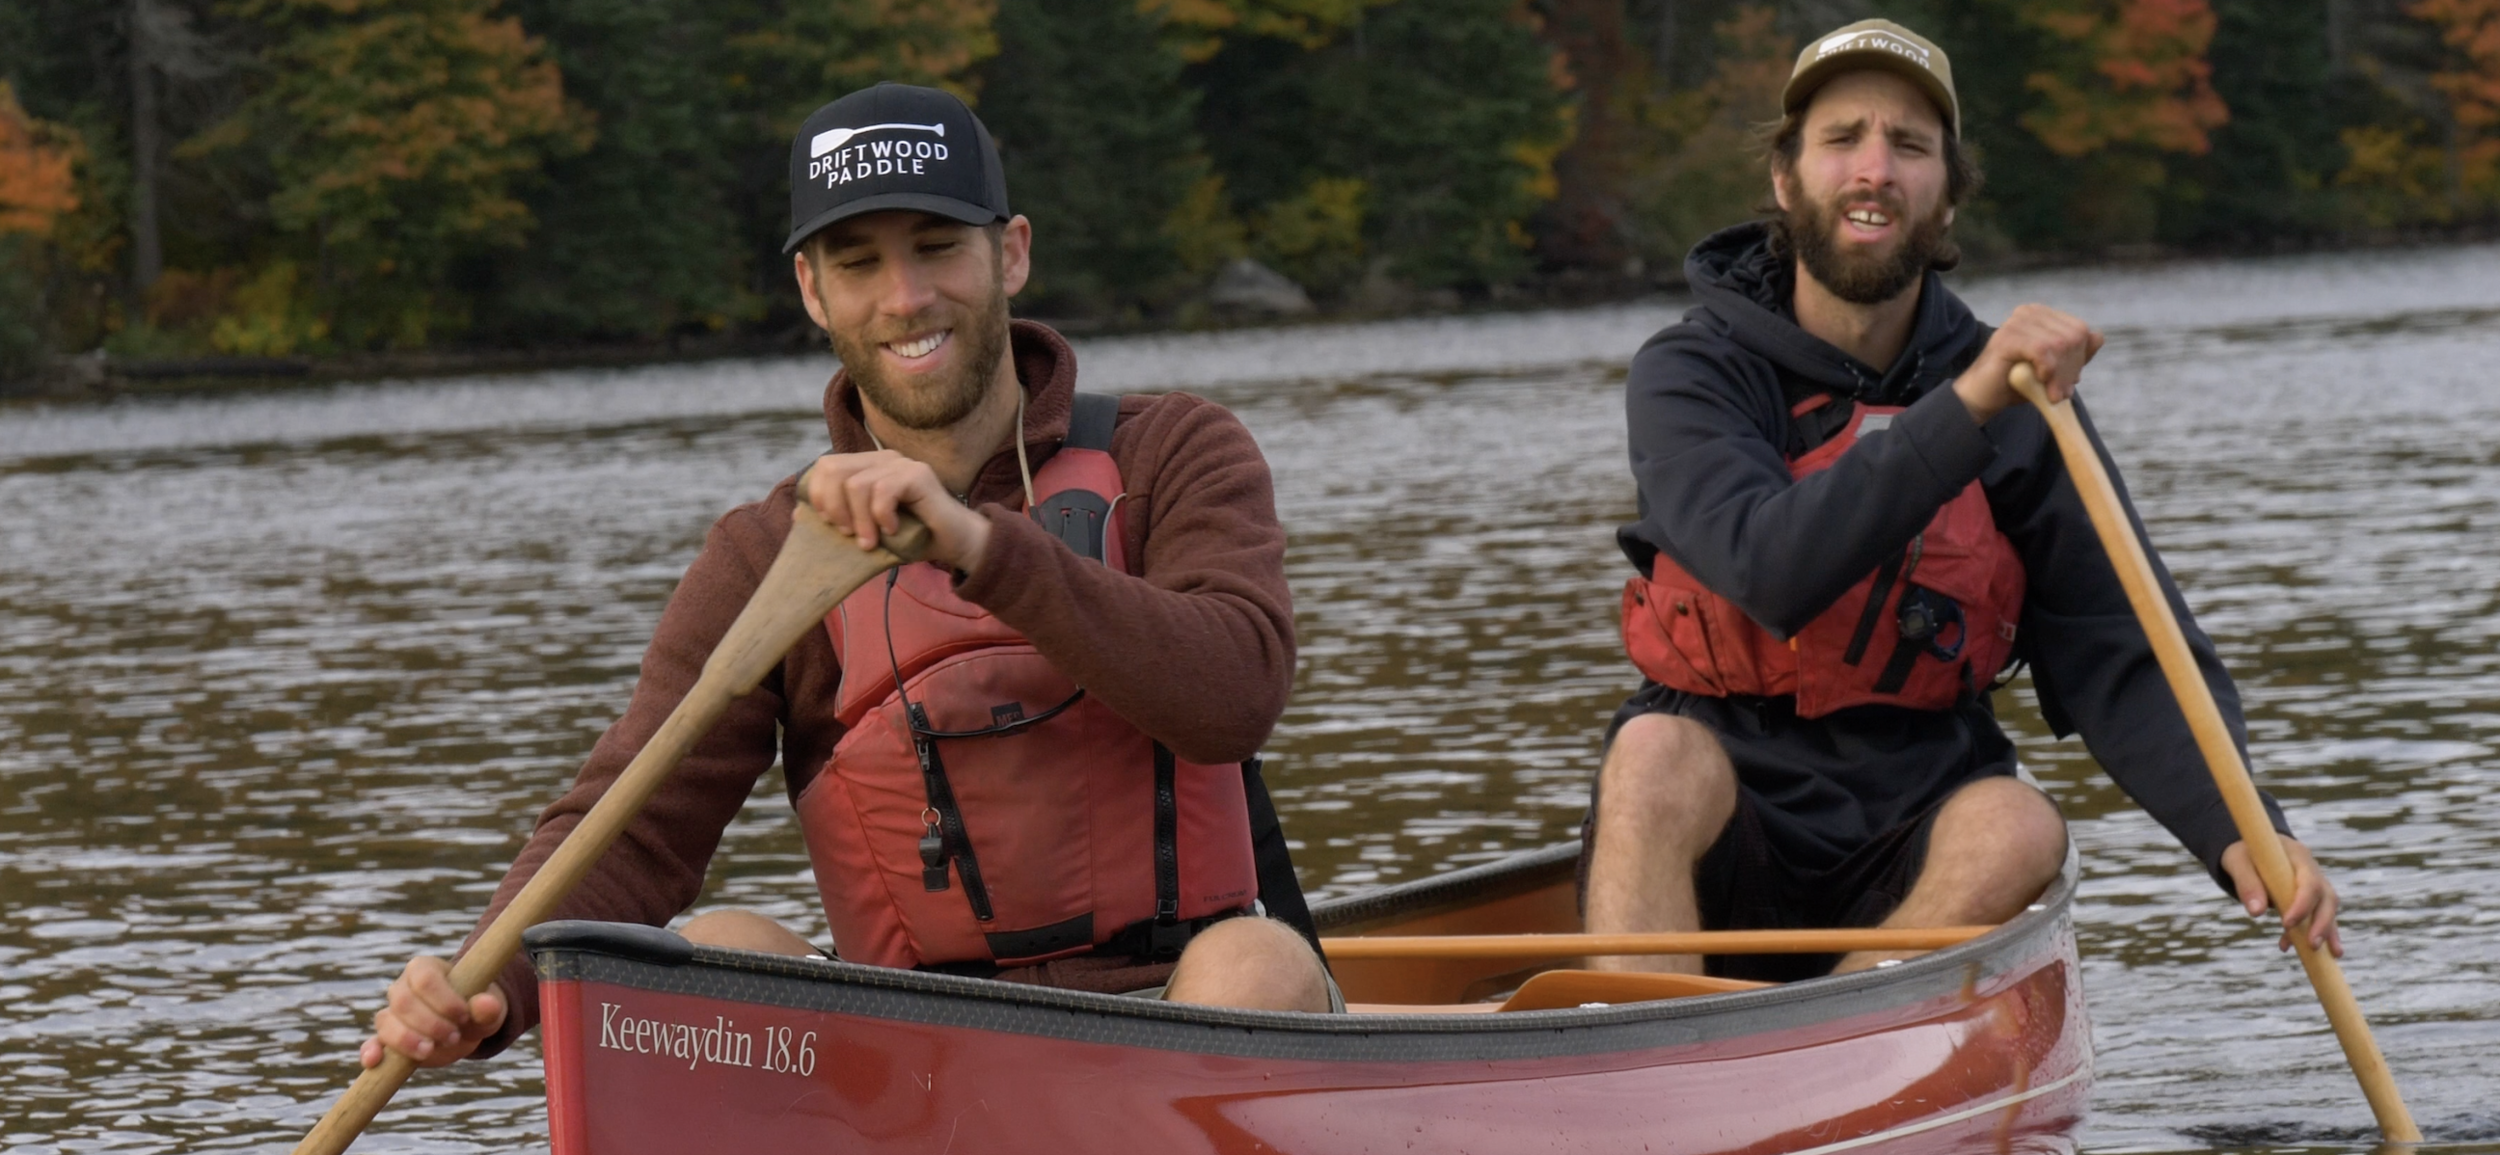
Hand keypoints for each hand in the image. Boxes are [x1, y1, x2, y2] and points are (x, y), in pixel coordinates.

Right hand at [359, 956, 506, 1068]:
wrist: (466, 1027)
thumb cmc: (477, 1010)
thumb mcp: (488, 1009)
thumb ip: (489, 1007)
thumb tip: (487, 1004)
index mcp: (426, 969)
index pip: (425, 979)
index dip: (443, 1000)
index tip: (463, 1016)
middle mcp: (402, 987)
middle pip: (404, 1002)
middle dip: (430, 1023)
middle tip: (453, 1037)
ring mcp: (391, 1012)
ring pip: (386, 1022)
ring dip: (408, 1040)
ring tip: (431, 1050)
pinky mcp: (386, 1038)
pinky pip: (372, 1042)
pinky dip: (371, 1051)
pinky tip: (374, 1061)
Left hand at [799, 449, 992, 572]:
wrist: (955, 545)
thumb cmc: (910, 538)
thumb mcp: (866, 530)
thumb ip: (837, 520)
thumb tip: (796, 515)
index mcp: (866, 467)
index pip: (825, 466)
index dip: (819, 496)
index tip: (832, 525)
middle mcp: (881, 459)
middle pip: (832, 469)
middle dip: (833, 507)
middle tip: (848, 534)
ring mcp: (901, 463)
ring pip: (856, 484)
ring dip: (859, 521)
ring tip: (871, 541)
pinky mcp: (918, 474)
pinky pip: (882, 491)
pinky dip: (881, 516)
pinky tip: (892, 529)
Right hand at [1953, 303, 2104, 423]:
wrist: (1983, 397)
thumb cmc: (2017, 382)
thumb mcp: (2054, 368)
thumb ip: (2076, 354)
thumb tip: (2098, 337)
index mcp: (2041, 315)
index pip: (2080, 330)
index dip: (2080, 359)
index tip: (2068, 383)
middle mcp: (2029, 313)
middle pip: (2073, 336)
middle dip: (2070, 369)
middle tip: (2059, 393)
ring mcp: (2017, 323)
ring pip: (2060, 344)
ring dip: (2059, 375)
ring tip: (2051, 393)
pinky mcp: (2007, 338)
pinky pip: (2042, 350)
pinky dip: (2047, 370)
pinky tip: (2039, 381)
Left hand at [2219, 838, 2342, 957]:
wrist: (2253, 846)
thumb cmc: (2245, 853)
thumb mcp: (2238, 862)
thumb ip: (2246, 884)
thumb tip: (2256, 913)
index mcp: (2298, 856)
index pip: (2309, 882)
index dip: (2302, 905)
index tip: (2287, 924)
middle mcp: (2313, 870)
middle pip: (2327, 898)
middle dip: (2322, 923)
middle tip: (2312, 946)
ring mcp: (2315, 883)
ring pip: (2328, 909)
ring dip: (2326, 932)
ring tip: (2325, 955)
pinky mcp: (2311, 897)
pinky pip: (2318, 916)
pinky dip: (2314, 933)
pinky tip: (2304, 951)